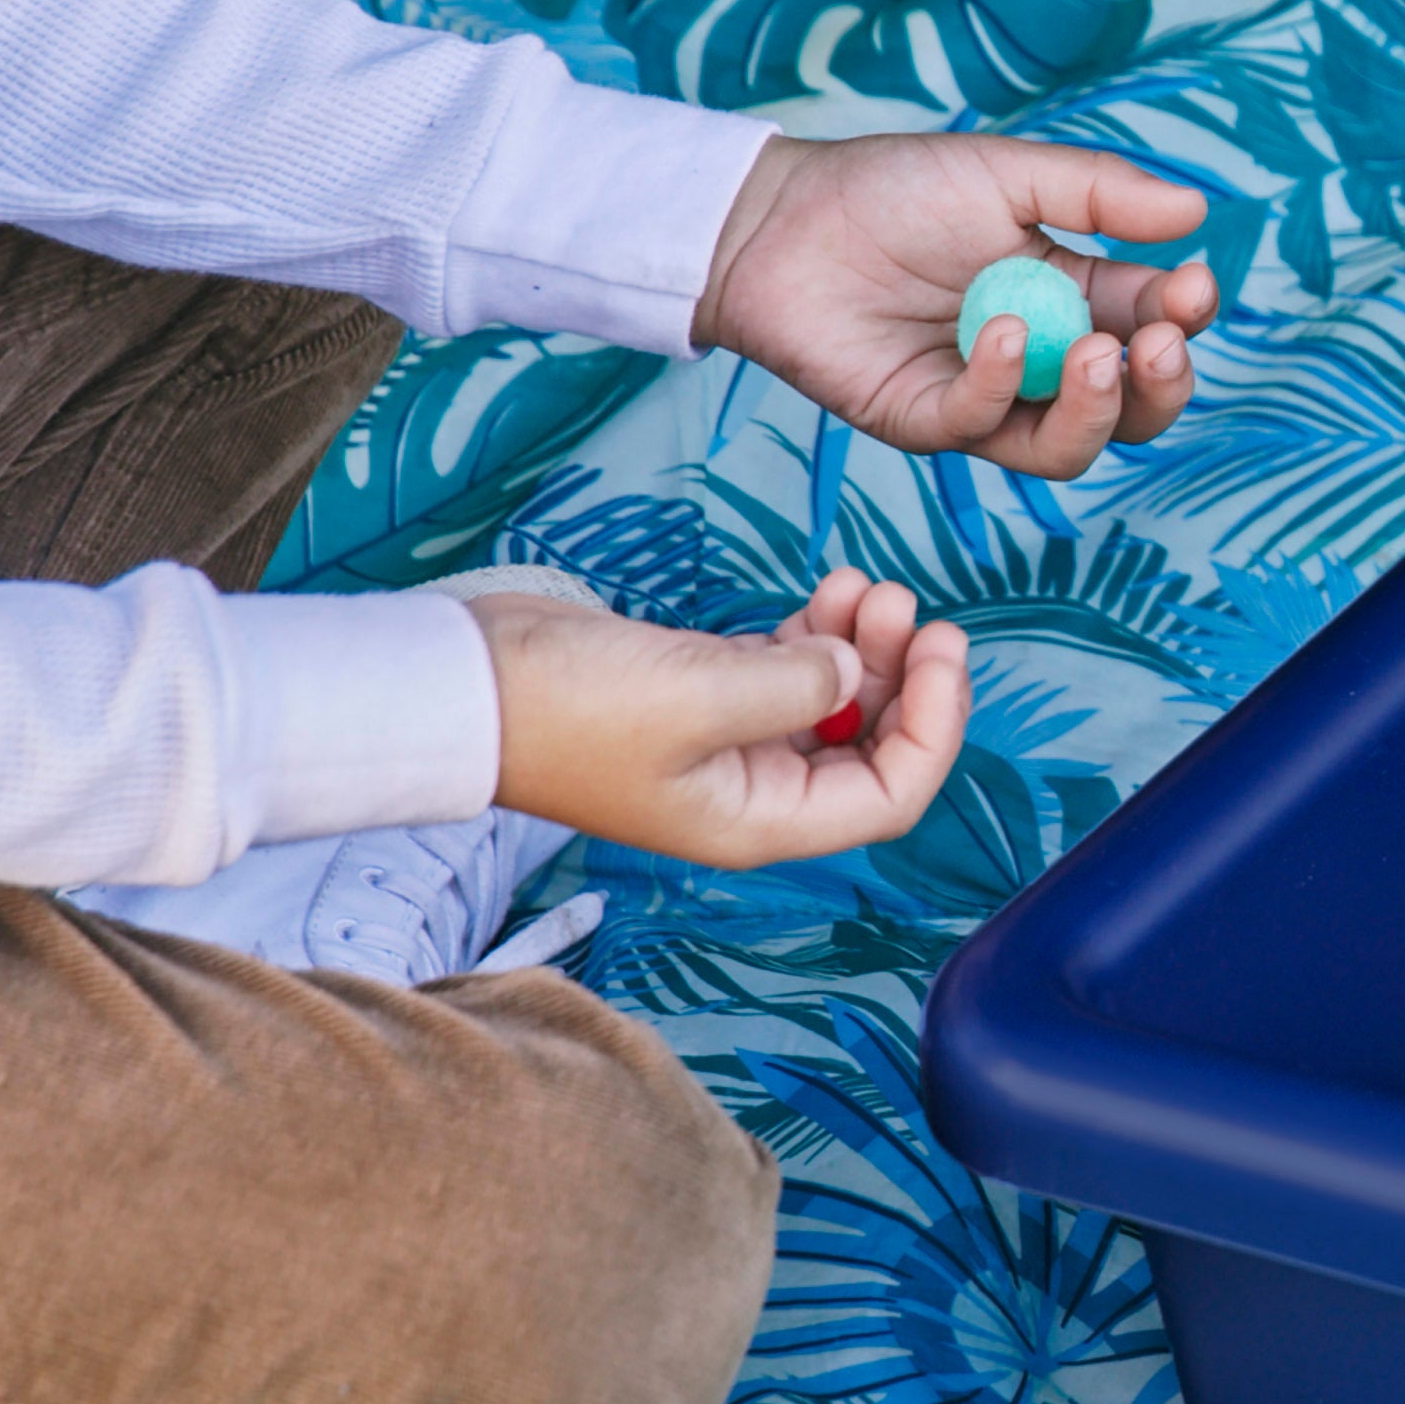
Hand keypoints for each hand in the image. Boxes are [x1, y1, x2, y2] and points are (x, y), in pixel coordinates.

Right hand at [471, 573, 969, 866]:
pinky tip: (826, 594)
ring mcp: (726, 742)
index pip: (890, 795)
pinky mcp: (701, 693)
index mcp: (760, 819)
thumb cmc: (567, 706)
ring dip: (861, 645)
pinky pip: (788, 670)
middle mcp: (753, 792)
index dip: (933, 726)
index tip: (942, 648)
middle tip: (901, 602)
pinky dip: (816, 634)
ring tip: (863, 584)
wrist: (462, 682)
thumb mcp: (698, 694)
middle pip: (869, 745)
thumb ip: (795, 686)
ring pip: (831, 701)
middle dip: (900, 674)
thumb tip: (847, 669)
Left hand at [694, 130, 1219, 479]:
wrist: (781, 217)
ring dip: (1098, 409)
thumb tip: (1197, 209)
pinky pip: (981, 427)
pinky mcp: (925, 422)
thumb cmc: (892, 189)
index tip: (1193, 284)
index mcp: (1074, 296)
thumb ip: (1099, 194)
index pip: (1152, 325)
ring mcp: (985, 399)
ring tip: (1097, 355)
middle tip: (1161, 342)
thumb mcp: (1008, 173)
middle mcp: (1040, 360)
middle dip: (1162, 385)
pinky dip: (999, 384)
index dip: (1184, 316)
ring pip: (1071, 447)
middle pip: (1131, 409)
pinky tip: (997, 330)